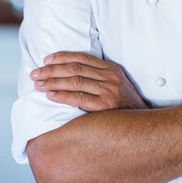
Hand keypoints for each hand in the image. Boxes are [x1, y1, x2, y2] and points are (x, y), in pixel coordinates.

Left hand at [30, 52, 149, 111]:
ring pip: (75, 81)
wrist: (146, 125)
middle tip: (35, 73)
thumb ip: (99, 78)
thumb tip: (71, 76)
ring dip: (53, 82)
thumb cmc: (126, 107)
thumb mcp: (117, 85)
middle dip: (51, 70)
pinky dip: (63, 95)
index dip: (62, 57)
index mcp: (111, 69)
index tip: (46, 60)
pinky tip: (50, 95)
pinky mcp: (107, 105)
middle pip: (75, 68)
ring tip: (38, 84)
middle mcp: (110, 77)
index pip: (82, 57)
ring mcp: (109, 90)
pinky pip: (80, 98)